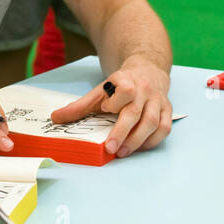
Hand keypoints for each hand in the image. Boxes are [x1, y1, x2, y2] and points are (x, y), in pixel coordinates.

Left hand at [50, 58, 172, 156]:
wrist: (147, 70)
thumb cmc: (120, 86)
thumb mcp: (99, 91)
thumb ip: (79, 106)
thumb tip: (55, 118)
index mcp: (127, 81)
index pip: (126, 90)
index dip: (116, 102)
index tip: (105, 109)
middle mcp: (145, 90)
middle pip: (136, 112)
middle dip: (123, 132)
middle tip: (111, 148)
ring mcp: (158, 101)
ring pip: (153, 122)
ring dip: (138, 140)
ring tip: (123, 152)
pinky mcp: (168, 110)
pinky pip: (164, 128)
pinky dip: (152, 140)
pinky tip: (139, 147)